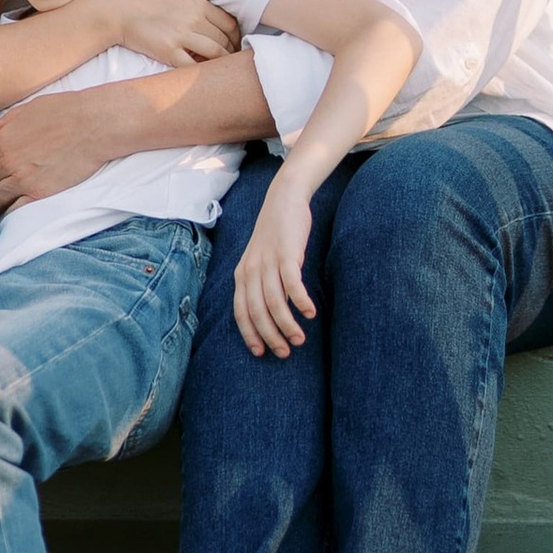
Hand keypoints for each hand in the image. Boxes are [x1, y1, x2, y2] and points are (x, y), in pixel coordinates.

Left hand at [0, 91, 114, 208]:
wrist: (94, 125)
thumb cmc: (67, 111)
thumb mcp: (32, 107)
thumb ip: (10, 119)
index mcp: (4, 139)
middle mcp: (8, 160)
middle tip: (1, 190)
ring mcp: (22, 179)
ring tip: (5, 204)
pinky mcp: (39, 193)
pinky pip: (14, 210)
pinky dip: (11, 212)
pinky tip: (16, 211)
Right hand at [100, 0, 240, 68]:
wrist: (117, 10)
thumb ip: (195, 4)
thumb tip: (211, 16)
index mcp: (197, 3)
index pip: (229, 23)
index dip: (235, 37)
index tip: (234, 46)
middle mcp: (193, 18)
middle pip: (223, 40)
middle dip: (230, 53)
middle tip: (231, 63)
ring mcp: (181, 35)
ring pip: (215, 53)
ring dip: (221, 64)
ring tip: (221, 71)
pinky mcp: (168, 51)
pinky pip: (193, 66)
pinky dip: (201, 72)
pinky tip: (201, 76)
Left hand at [233, 180, 317, 357]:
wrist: (283, 199)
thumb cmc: (275, 235)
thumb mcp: (260, 261)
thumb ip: (262, 285)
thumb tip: (273, 315)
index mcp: (241, 274)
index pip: (241, 312)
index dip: (250, 334)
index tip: (261, 353)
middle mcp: (251, 270)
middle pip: (257, 312)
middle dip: (270, 336)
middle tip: (285, 353)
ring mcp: (268, 262)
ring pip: (274, 302)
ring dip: (287, 325)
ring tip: (300, 339)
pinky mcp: (286, 254)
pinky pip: (292, 284)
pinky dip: (301, 302)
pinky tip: (310, 313)